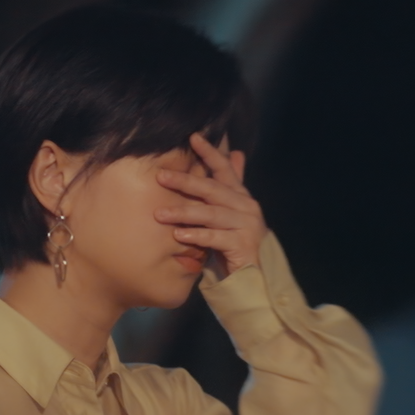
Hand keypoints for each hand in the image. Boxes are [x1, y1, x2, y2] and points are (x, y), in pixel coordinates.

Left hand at [155, 133, 265, 280]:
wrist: (255, 277)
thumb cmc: (236, 243)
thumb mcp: (229, 214)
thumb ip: (227, 187)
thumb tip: (235, 153)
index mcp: (241, 197)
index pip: (225, 169)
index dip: (210, 152)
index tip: (193, 137)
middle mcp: (247, 207)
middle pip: (213, 189)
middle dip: (186, 181)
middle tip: (161, 177)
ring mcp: (247, 225)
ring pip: (211, 213)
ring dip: (184, 212)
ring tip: (160, 214)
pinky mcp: (243, 245)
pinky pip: (215, 237)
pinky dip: (197, 235)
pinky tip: (179, 235)